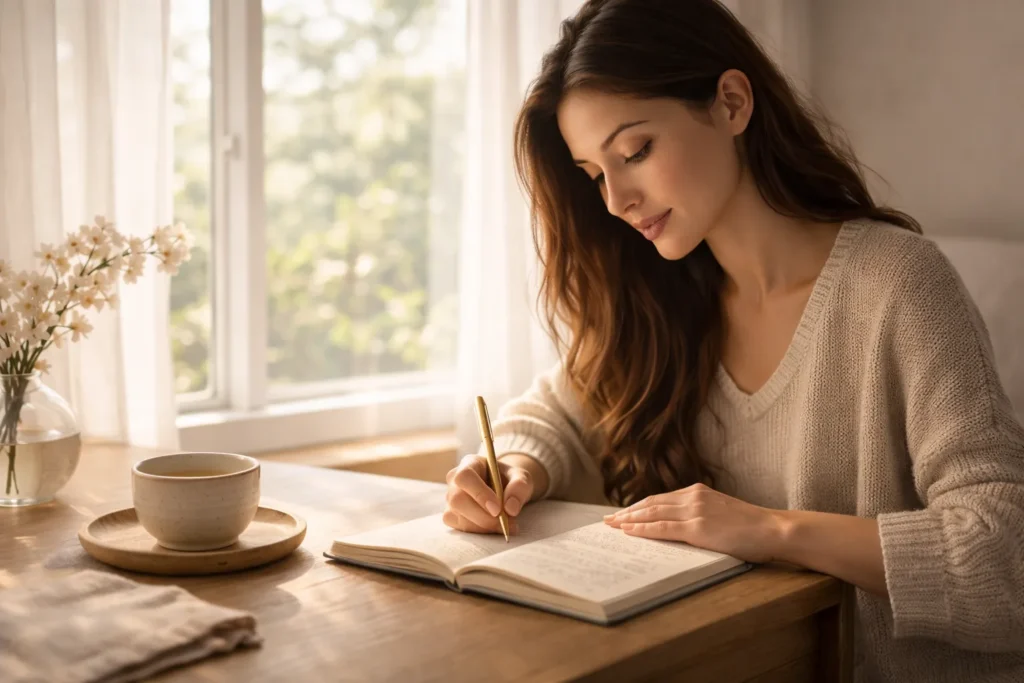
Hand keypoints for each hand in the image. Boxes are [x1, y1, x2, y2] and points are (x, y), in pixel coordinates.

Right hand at [443, 454, 534, 534]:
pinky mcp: (452, 516)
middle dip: (483, 516)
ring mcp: (451, 499)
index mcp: (469, 463)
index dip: (479, 493)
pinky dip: (480, 532)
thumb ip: (519, 487)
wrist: (504, 489)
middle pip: (458, 500)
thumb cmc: (510, 480)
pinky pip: (461, 528)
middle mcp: (454, 481)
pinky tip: (494, 527)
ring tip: (506, 525)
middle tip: (506, 523)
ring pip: (459, 517)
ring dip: (484, 526)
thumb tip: (511, 509)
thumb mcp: (521, 477)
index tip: (497, 509)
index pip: (465, 477)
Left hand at [602, 483, 785, 563]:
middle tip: (608, 520)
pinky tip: (629, 532)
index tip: (623, 512)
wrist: (773, 529)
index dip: (639, 506)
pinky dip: (643, 529)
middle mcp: (693, 497)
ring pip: (653, 514)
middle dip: (627, 512)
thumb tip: (681, 527)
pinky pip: (663, 528)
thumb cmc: (752, 527)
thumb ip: (701, 514)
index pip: (660, 498)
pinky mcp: (698, 528)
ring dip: (629, 521)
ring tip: (612, 526)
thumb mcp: (722, 513)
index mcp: (698, 491)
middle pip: (651, 503)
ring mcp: (695, 511)